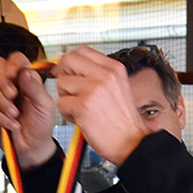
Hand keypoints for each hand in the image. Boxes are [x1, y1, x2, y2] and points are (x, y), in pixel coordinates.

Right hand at [0, 53, 56, 168]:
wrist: (33, 148)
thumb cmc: (41, 125)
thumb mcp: (45, 105)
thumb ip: (35, 87)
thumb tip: (23, 72)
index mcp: (25, 78)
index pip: (15, 59)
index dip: (14, 64)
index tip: (17, 75)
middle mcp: (10, 84)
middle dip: (3, 79)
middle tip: (14, 94)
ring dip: (3, 100)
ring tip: (15, 114)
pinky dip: (0, 116)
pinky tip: (11, 124)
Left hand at [53, 46, 152, 165]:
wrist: (131, 142)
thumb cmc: (122, 120)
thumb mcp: (117, 87)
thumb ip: (98, 74)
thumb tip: (72, 66)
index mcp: (114, 68)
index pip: (82, 50)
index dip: (70, 60)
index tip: (68, 71)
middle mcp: (105, 75)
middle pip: (68, 61)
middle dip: (64, 75)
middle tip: (70, 91)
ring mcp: (94, 90)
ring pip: (62, 83)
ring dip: (66, 98)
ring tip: (81, 108)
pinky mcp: (83, 106)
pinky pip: (61, 103)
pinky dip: (67, 113)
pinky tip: (80, 118)